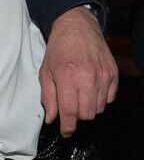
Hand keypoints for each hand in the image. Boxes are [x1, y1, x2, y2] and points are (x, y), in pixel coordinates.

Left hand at [40, 6, 117, 135]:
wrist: (77, 27)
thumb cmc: (58, 49)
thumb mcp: (45, 72)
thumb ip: (48, 97)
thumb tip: (52, 119)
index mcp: (67, 77)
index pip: (70, 112)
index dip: (67, 127)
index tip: (65, 132)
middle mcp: (87, 78)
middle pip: (87, 114)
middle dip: (77, 117)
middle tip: (69, 109)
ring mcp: (103, 75)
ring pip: (99, 108)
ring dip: (88, 108)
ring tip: (78, 95)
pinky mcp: (113, 73)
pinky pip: (109, 98)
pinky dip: (100, 99)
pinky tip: (90, 90)